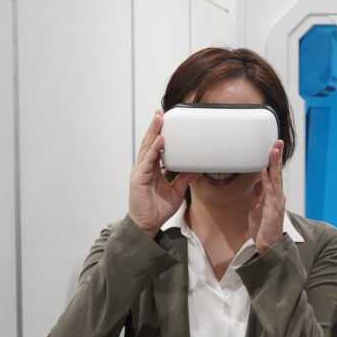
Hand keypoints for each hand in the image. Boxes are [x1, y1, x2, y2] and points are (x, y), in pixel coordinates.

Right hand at [128, 110, 199, 235]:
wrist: (148, 224)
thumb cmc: (158, 208)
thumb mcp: (177, 190)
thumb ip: (185, 177)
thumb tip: (198, 168)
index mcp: (152, 169)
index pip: (155, 146)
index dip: (159, 133)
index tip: (165, 120)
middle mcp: (145, 167)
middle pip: (149, 142)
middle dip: (155, 126)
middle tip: (161, 112)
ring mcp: (140, 172)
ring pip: (147, 148)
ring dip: (153, 132)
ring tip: (159, 119)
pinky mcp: (138, 179)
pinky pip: (147, 162)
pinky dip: (153, 150)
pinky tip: (160, 141)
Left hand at [249, 140, 285, 254]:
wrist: (267, 247)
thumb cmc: (263, 228)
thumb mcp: (257, 207)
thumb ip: (259, 193)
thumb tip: (258, 179)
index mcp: (274, 195)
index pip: (275, 173)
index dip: (274, 159)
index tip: (274, 146)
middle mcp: (278, 197)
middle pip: (277, 173)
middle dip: (277, 157)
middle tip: (277, 142)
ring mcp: (276, 203)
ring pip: (275, 180)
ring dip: (273, 164)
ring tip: (273, 151)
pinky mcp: (272, 211)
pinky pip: (269, 194)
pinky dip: (266, 182)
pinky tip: (264, 172)